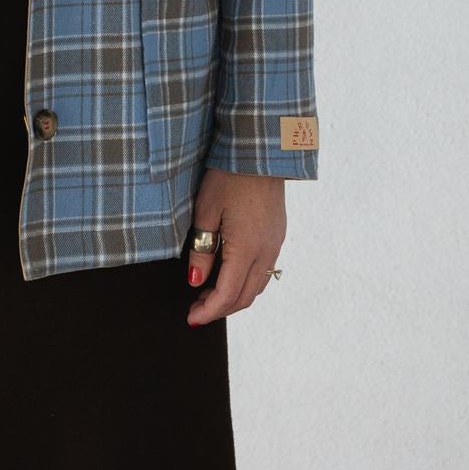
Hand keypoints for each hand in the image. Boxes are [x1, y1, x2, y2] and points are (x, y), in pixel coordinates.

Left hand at [185, 167, 284, 325]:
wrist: (260, 151)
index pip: (227, 294)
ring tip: (209, 294)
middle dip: (220, 309)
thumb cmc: (229, 176)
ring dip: (234, 297)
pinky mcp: (278, 235)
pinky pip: (264, 270)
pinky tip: (229, 274)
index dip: (208, 311)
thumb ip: (201, 249)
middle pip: (245, 296)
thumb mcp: (206, 210)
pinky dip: (246, 281)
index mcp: (247, 248)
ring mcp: (275, 243)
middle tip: (196, 309)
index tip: (191, 318)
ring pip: (257, 286)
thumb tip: (196, 281)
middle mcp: (266, 251)